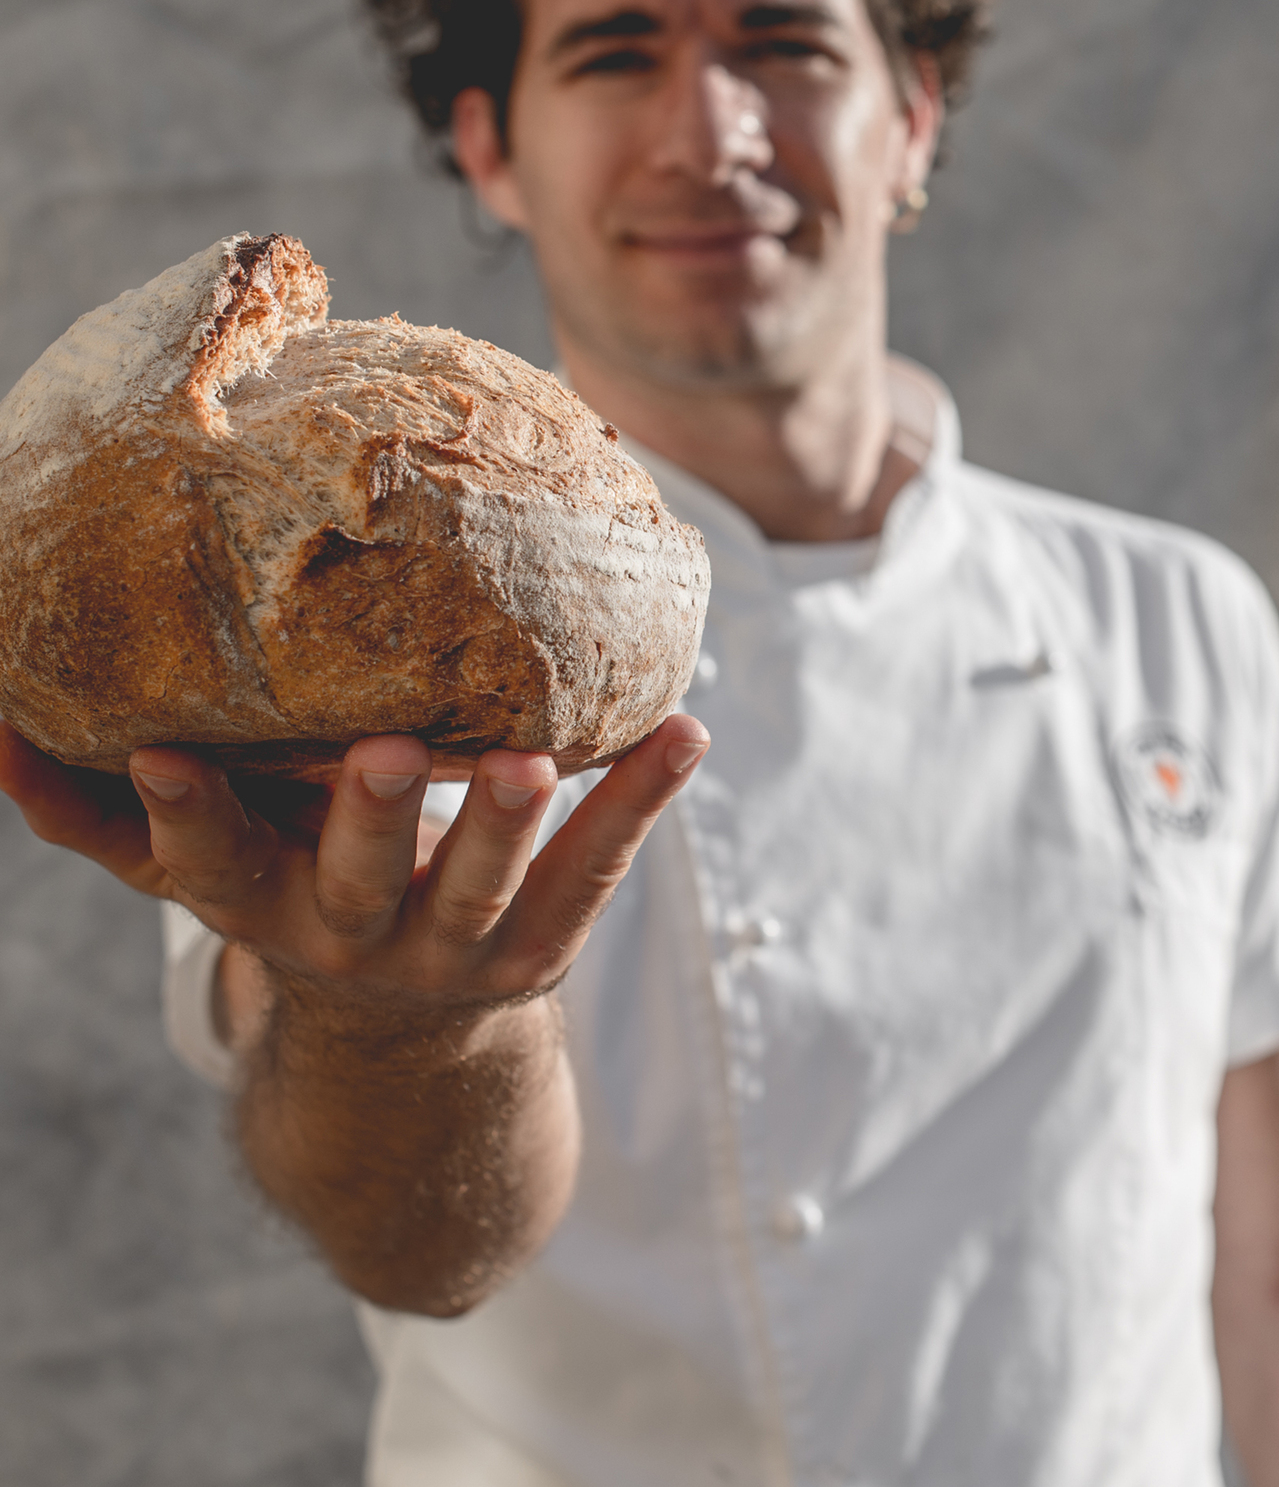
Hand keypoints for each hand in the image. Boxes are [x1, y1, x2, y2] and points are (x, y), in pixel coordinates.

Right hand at [0, 716, 708, 1008]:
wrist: (405, 1039)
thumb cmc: (293, 901)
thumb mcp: (201, 872)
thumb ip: (99, 814)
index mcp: (262, 905)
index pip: (209, 863)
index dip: (185, 814)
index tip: (163, 750)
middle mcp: (356, 937)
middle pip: (364, 881)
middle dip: (373, 821)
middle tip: (390, 754)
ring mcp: (459, 947)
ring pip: (490, 886)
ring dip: (515, 821)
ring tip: (540, 754)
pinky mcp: (543, 944)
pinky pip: (599, 873)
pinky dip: (641, 804)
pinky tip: (686, 731)